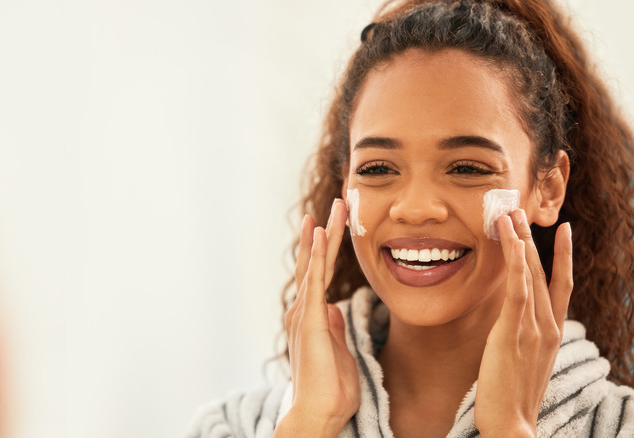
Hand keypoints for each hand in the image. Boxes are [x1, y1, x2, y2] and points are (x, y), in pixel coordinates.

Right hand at [275, 199, 359, 436]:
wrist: (317, 413)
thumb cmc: (330, 390)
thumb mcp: (339, 352)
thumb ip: (335, 329)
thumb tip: (335, 310)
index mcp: (312, 317)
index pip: (321, 274)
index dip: (327, 248)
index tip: (334, 224)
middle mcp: (304, 310)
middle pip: (316, 263)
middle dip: (327, 232)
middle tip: (338, 204)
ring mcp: (304, 314)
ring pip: (315, 265)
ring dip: (324, 235)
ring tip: (334, 209)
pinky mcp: (309, 320)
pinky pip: (314, 281)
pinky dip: (316, 256)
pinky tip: (320, 234)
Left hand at [475, 209, 572, 436]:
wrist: (512, 425)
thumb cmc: (511, 397)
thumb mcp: (522, 361)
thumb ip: (522, 338)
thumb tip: (512, 325)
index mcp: (551, 333)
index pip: (560, 286)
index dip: (562, 257)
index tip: (561, 231)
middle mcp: (547, 326)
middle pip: (544, 273)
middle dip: (533, 240)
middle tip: (521, 211)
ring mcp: (533, 328)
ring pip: (530, 276)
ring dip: (520, 243)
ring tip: (510, 215)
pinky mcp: (513, 332)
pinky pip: (517, 290)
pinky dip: (517, 264)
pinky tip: (512, 242)